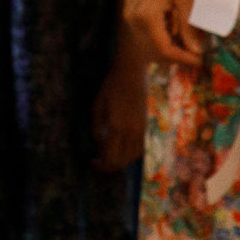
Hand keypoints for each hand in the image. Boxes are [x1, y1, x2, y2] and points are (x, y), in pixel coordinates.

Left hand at [92, 42, 148, 169]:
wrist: (132, 73)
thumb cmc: (111, 87)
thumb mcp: (97, 106)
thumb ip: (97, 128)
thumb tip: (99, 144)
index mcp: (116, 127)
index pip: (111, 158)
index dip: (101, 165)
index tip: (93, 161)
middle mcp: (131, 132)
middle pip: (122, 161)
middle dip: (109, 165)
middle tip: (99, 161)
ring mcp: (141, 129)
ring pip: (132, 157)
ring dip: (120, 160)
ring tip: (109, 155)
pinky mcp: (146, 126)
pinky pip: (140, 148)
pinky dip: (130, 153)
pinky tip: (121, 147)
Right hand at [124, 0, 201, 67]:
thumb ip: (188, 26)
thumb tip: (196, 51)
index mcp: (147, 17)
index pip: (164, 50)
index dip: (183, 58)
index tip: (200, 60)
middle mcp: (133, 22)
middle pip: (154, 53)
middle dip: (176, 57)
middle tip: (196, 53)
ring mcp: (129, 19)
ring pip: (148, 47)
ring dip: (167, 50)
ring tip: (187, 42)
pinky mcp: (130, 15)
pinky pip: (145, 37)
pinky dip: (160, 40)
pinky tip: (174, 31)